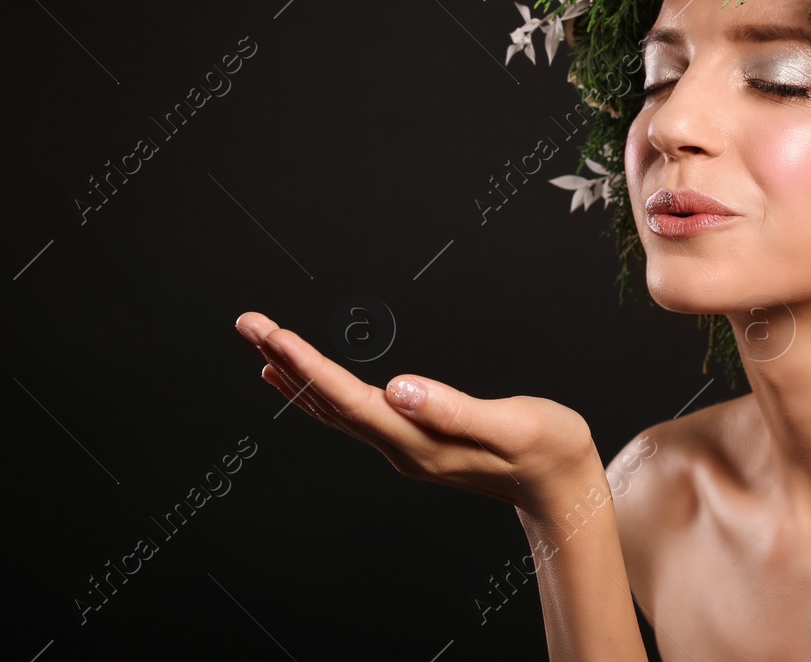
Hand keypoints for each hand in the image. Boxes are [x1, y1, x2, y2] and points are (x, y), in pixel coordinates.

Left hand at [234, 311, 598, 513]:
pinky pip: (351, 416)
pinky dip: (321, 393)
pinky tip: (306, 382)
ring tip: (262, 347)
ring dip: (296, 377)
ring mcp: (405, 448)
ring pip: (334, 411)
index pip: (348, 401)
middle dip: (285, 361)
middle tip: (247, 323)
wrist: (563, 487)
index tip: (270, 335)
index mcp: (419, 441)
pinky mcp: (413, 442)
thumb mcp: (511, 425)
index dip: (306, 367)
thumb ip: (454, 409)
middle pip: (328, 405)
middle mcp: (401, 448)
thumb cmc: (547, 450)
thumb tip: (398, 388)